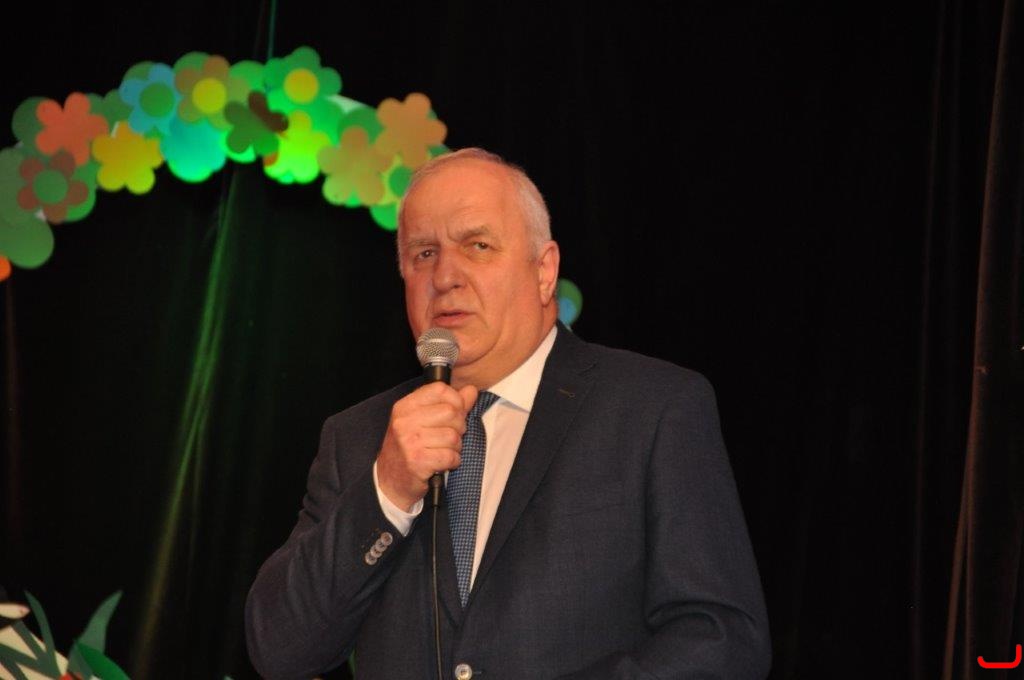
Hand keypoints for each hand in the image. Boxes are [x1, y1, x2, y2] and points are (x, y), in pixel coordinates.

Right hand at [377, 382, 478, 510]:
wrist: (390, 481)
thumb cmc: (409, 448)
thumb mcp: (423, 421)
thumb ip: (449, 404)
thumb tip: (471, 390)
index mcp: (405, 406)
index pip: (440, 389)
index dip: (456, 400)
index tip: (455, 413)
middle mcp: (404, 421)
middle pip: (451, 412)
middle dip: (458, 427)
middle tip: (449, 437)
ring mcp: (409, 441)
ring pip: (453, 436)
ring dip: (455, 447)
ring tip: (444, 451)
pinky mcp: (417, 461)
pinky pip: (450, 456)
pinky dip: (452, 462)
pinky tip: (443, 463)